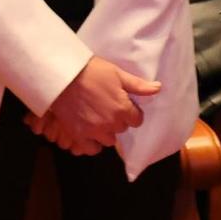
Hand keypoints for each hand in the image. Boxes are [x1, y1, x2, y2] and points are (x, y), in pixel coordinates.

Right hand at [33, 58, 159, 155]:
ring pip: (108, 139)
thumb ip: (138, 85)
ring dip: (105, 131)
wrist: (62, 75)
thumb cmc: (91, 71)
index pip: (137, 120)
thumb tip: (158, 88)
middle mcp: (111, 123)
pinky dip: (92, 143)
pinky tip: (89, 131)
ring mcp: (94, 131)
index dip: (131, 111)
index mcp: (123, 109)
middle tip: (106, 106)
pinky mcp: (79, 135)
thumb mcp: (117, 73)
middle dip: (117, 119)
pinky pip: (91, 149)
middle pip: (121, 128)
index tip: (122, 103)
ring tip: (96, 117)